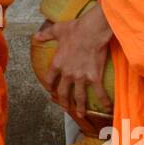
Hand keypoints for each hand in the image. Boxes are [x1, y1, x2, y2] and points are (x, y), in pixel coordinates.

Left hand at [35, 1, 113, 117]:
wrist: (91, 31)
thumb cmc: (75, 29)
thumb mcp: (56, 30)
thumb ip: (46, 35)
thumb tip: (36, 36)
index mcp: (57, 63)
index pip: (50, 79)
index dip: (50, 86)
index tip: (51, 90)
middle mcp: (68, 73)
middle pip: (63, 92)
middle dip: (64, 102)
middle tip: (66, 109)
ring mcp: (81, 77)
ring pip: (79, 96)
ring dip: (80, 107)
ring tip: (81, 114)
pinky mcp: (95, 77)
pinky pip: (99, 93)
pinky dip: (103, 102)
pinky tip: (107, 108)